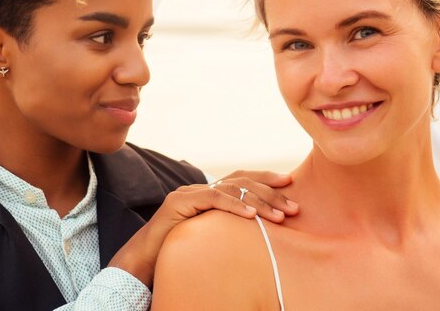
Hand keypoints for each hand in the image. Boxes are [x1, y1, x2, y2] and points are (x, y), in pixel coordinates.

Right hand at [108, 170, 297, 286]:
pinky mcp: (180, 202)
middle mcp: (200, 188)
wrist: (145, 260)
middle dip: (270, 192)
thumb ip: (231, 229)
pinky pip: (212, 198)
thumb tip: (261, 232)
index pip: (241, 180)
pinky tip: (252, 216)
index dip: (265, 179)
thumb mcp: (213, 238)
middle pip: (240, 181)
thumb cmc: (180, 252)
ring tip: (280, 216)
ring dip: (259, 202)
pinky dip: (234, 206)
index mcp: (209, 194)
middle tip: (294, 207)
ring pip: (230, 189)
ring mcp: (189, 193)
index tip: (290, 183)